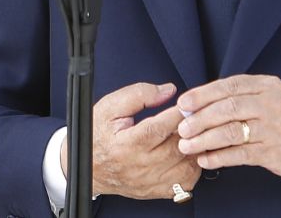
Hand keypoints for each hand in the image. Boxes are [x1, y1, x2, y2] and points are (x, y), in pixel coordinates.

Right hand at [60, 82, 200, 199]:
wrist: (86, 166)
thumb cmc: (97, 135)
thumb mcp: (110, 106)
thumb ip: (139, 94)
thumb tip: (167, 91)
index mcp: (127, 144)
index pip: (160, 127)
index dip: (178, 113)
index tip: (188, 103)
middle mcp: (140, 166)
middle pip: (177, 147)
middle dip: (191, 129)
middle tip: (194, 117)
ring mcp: (149, 181)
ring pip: (186, 165)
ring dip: (194, 148)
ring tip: (192, 134)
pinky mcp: (156, 190)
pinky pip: (186, 181)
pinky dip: (192, 166)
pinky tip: (187, 152)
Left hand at [176, 74, 280, 179]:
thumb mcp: (267, 96)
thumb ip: (237, 97)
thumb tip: (196, 105)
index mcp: (266, 86)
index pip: (229, 86)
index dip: (203, 95)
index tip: (183, 104)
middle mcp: (271, 104)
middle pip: (228, 108)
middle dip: (200, 118)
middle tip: (182, 127)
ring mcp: (273, 128)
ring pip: (232, 132)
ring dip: (205, 139)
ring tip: (187, 145)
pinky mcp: (273, 151)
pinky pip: (239, 154)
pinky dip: (218, 157)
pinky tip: (204, 159)